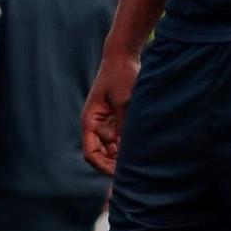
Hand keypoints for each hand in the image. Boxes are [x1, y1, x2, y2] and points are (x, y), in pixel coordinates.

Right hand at [81, 49, 141, 174]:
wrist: (122, 57)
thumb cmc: (120, 76)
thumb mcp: (124, 102)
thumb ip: (124, 126)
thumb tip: (126, 151)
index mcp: (90, 121)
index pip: (91, 153)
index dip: (103, 166)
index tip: (119, 173)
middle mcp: (95, 125)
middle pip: (100, 155)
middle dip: (113, 165)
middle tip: (133, 172)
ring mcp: (105, 123)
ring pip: (110, 150)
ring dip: (121, 157)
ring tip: (138, 162)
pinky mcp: (115, 120)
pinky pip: (119, 140)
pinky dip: (126, 147)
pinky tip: (140, 150)